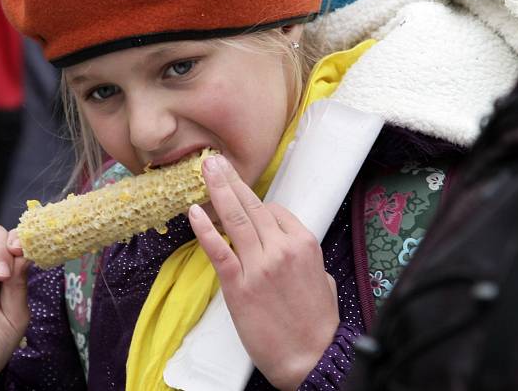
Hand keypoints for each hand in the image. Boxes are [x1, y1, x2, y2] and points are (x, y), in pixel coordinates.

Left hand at [188, 154, 339, 390]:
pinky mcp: (239, 285)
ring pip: (235, 218)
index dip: (256, 205)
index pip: (275, 210)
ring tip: (205, 169)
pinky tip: (194, 211)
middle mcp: (281, 248)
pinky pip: (219, 250)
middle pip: (253, 205)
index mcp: (304, 242)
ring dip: (218, 190)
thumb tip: (285, 244)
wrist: (310, 357)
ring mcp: (259, 265)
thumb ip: (302, 255)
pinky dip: (205, 229)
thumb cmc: (318, 322)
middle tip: (214, 160)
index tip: (242, 198)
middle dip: (231, 179)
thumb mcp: (322, 278)